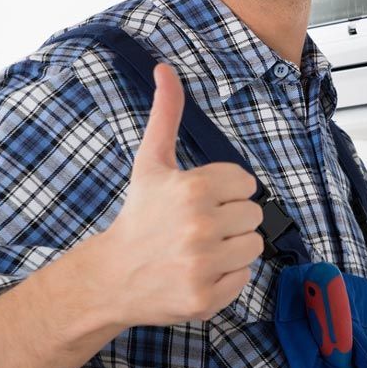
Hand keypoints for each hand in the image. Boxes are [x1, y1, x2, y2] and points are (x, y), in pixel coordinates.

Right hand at [95, 62, 264, 327]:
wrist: (112, 275)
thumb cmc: (138, 214)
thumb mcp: (151, 161)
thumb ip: (166, 113)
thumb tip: (165, 68)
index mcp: (192, 188)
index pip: (246, 183)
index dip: (226, 190)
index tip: (199, 200)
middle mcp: (198, 226)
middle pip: (254, 215)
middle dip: (230, 218)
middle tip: (197, 226)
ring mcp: (202, 265)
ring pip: (253, 246)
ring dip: (232, 247)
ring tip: (200, 247)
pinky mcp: (205, 299)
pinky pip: (244, 277)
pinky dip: (226, 276)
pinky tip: (198, 271)